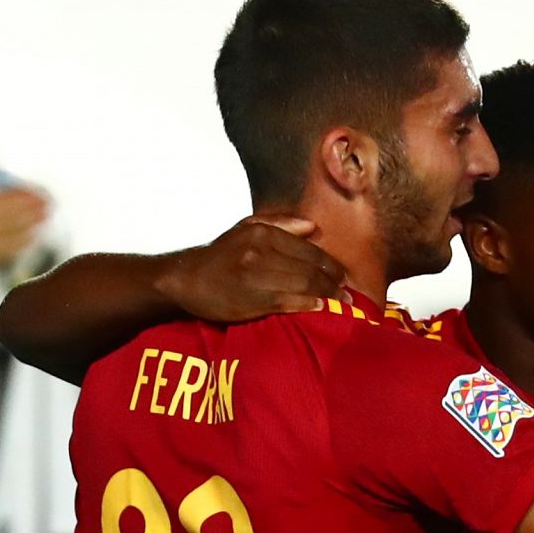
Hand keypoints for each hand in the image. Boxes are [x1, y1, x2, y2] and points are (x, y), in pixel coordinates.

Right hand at [0, 163, 49, 279]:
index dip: (20, 195)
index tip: (35, 190)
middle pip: (10, 217)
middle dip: (31, 209)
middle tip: (49, 203)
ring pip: (10, 234)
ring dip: (31, 226)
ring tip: (46, 218)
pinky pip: (5, 252)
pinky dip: (21, 244)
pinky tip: (33, 238)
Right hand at [155, 216, 344, 322]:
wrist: (185, 279)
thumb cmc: (220, 256)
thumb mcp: (245, 230)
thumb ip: (280, 224)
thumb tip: (313, 227)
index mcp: (262, 234)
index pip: (308, 249)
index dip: (330, 263)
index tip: (343, 274)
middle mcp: (260, 252)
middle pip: (310, 268)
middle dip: (334, 281)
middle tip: (348, 291)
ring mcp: (257, 277)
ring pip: (305, 285)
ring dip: (328, 295)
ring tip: (342, 302)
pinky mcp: (253, 300)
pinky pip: (290, 302)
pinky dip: (309, 305)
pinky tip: (320, 307)